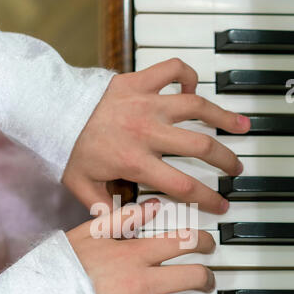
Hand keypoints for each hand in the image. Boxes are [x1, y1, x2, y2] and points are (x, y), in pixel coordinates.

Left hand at [63, 58, 249, 213]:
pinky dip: (188, 76)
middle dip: (225, 161)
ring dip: (223, 117)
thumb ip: (107, 209)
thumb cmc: (67, 149)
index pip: (183, 185)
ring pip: (196, 107)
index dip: (208, 199)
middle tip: (236, 169)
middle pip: (200, 146)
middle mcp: (146, 132)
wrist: (52, 112)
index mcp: (135, 161)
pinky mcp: (139, 81)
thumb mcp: (83, 187)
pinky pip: (172, 70)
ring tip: (242, 127)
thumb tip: (130, 222)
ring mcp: (145, 103)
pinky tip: (194, 89)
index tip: (221, 205)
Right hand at [66, 200, 214, 293]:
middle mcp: (141, 282)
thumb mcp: (92, 230)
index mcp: (135, 254)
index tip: (207, 245)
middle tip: (206, 280)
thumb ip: (125, 216)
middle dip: (209, 278)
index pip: (185, 242)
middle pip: (196, 278)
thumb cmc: (66, 262)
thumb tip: (154, 206)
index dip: (206, 242)